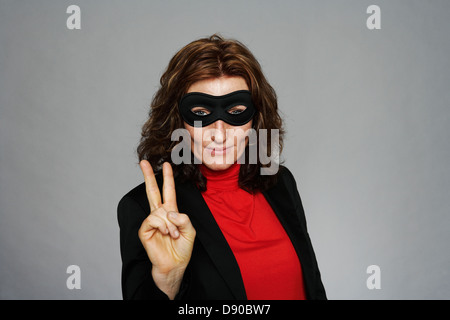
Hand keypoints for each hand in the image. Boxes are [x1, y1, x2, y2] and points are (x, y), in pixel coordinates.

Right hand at [138, 160, 195, 298]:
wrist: (175, 265)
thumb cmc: (182, 248)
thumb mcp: (190, 231)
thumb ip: (184, 218)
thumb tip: (169, 212)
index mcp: (171, 211)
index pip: (168, 191)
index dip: (167, 178)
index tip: (167, 165)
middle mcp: (160, 214)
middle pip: (152, 191)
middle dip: (148, 176)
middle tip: (143, 162)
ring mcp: (151, 222)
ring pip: (159, 211)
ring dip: (169, 224)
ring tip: (172, 235)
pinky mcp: (145, 230)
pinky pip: (153, 220)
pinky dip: (162, 226)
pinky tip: (165, 234)